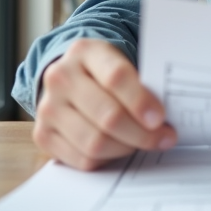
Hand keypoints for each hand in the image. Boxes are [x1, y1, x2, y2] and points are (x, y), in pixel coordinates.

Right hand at [32, 38, 177, 169]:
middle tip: (164, 138)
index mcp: (85, 51)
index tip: (161, 118)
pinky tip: (120, 148)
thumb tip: (167, 116)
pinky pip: (82, 159)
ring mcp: (48, 107)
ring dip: (127, 148)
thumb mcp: (120, 61)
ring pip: (95, 142)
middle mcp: (61, 77)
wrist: (67, 77)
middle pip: (108, 116)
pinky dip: (107, 159)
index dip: (141, 101)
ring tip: (143, 142)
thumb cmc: (104, 71)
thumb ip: (141, 82)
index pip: (116, 77)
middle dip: (142, 133)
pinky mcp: (43, 135)